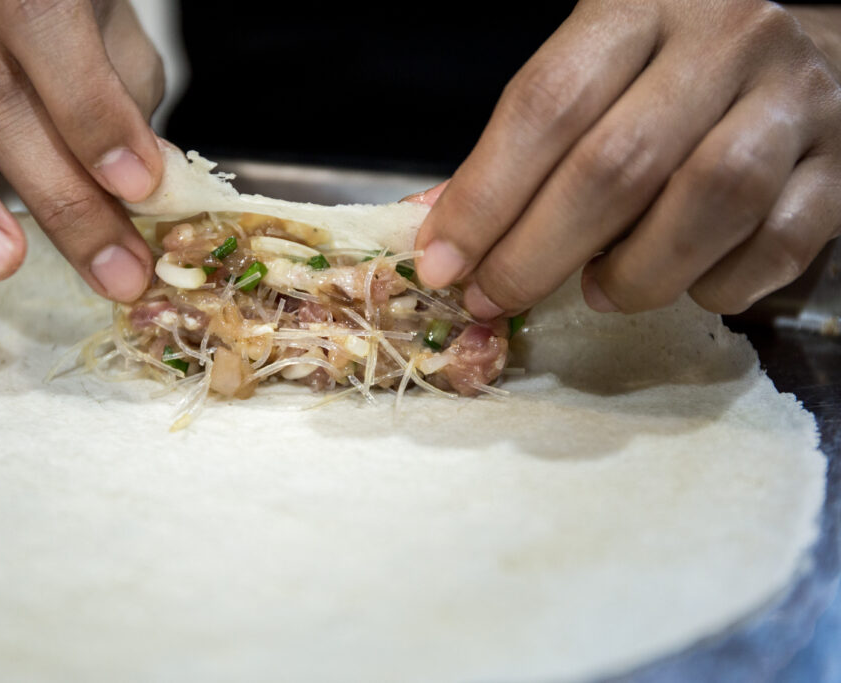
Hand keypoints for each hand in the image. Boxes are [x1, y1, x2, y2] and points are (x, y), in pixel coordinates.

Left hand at [415, 1, 840, 316]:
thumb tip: (442, 238)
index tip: (441, 264)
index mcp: (641, 3)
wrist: (822, 51)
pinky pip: (776, 243)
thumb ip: (523, 149)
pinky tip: (685, 286)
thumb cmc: (674, 74)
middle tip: (494, 297)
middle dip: (537, 253)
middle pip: (618, 164)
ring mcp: (796, 97)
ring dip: (635, 274)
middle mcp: (725, 38)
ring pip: (707, 203)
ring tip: (598, 292)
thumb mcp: (594, 75)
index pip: (546, 103)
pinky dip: (717, 285)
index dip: (485, 196)